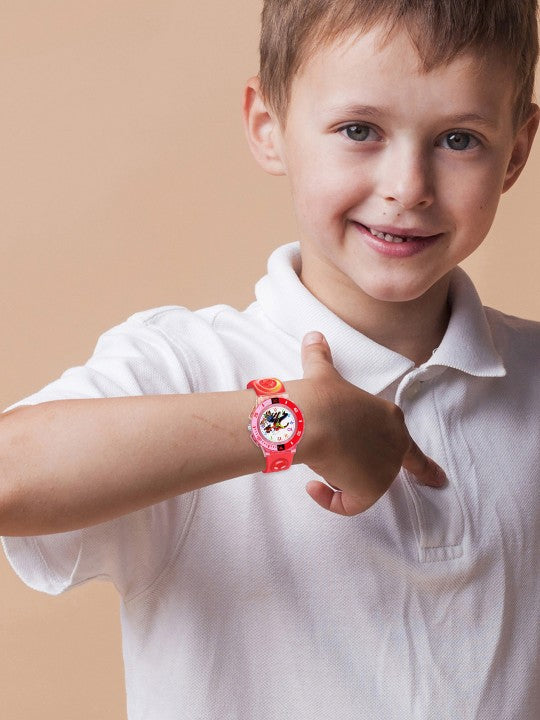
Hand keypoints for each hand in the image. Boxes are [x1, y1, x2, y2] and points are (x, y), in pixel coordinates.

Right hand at [298, 331, 446, 515]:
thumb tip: (313, 335)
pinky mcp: (370, 490)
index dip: (425, 467)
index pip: (410, 448)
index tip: (439, 481)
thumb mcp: (322, 373)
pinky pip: (349, 504)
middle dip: (355, 467)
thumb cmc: (320, 395)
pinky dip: (331, 500)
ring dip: (337, 475)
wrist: (313, 417)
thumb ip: (320, 356)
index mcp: (390, 418)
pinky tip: (313, 486)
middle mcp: (395, 445)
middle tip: (334, 460)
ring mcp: (385, 469)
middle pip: (378, 467)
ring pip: (359, 484)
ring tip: (319, 455)